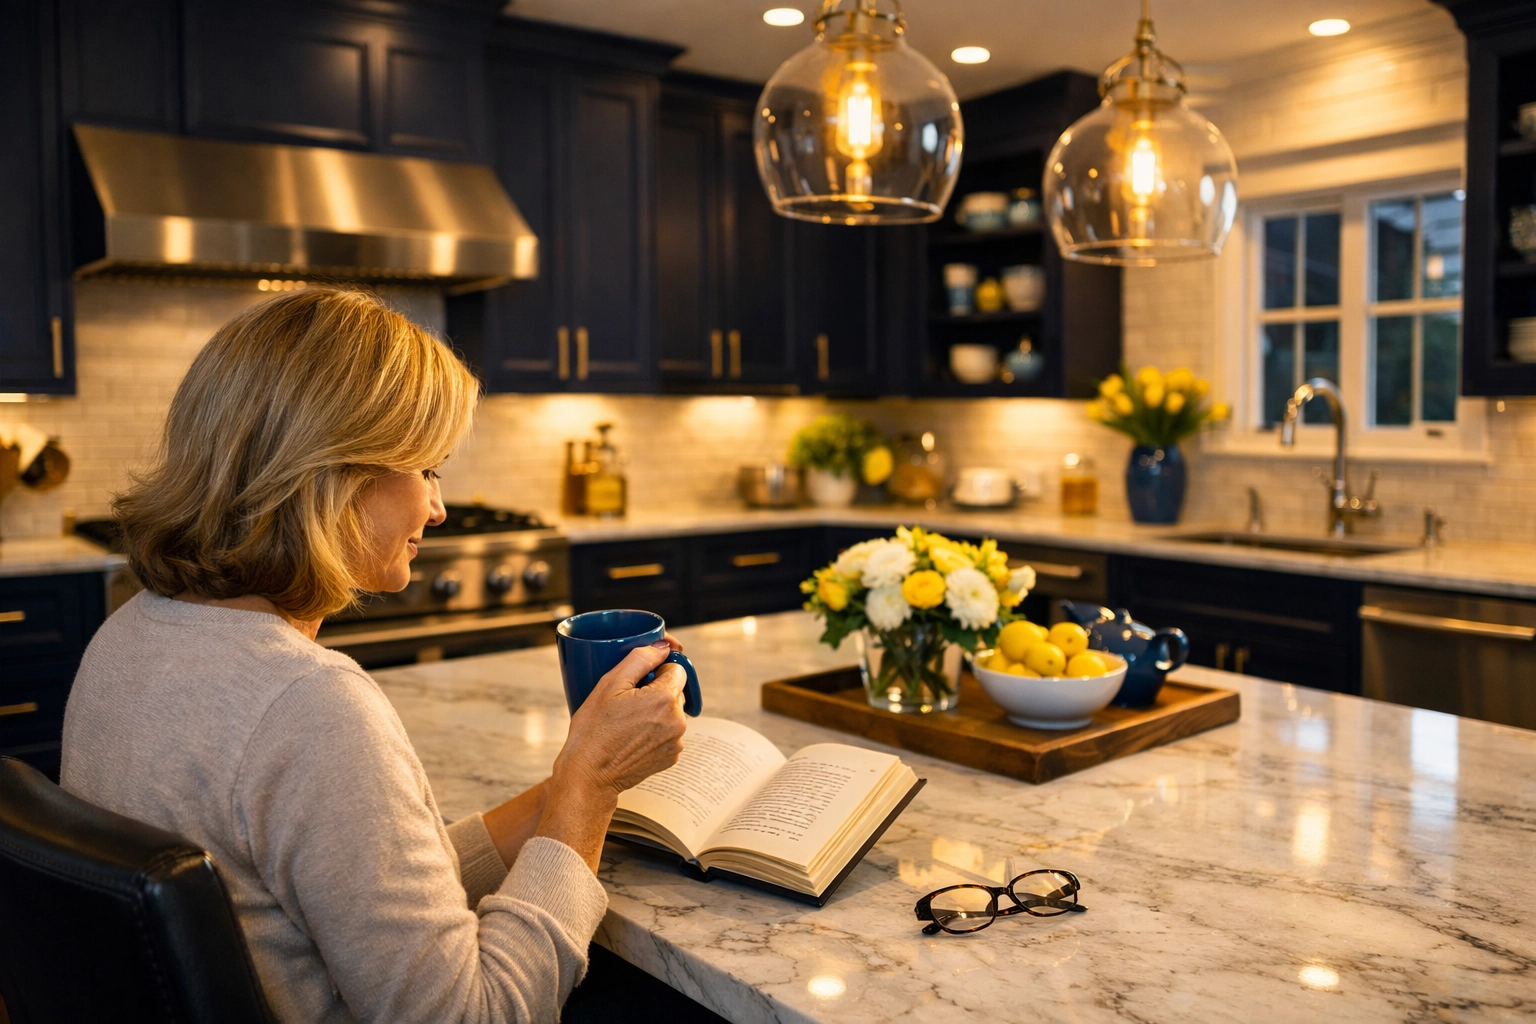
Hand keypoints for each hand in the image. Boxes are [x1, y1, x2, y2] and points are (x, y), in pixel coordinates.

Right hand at [537, 640, 688, 868]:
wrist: (589, 775)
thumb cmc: (593, 729)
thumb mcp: (610, 684)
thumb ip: (641, 658)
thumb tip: (664, 646)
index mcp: (665, 699)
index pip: (677, 668)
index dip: (658, 668)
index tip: (640, 676)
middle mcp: (678, 721)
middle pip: (676, 691)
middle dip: (656, 690)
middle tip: (627, 699)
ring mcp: (677, 742)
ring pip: (672, 713)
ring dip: (656, 711)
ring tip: (627, 721)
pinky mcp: (671, 758)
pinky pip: (669, 733)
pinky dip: (655, 730)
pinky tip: (632, 736)